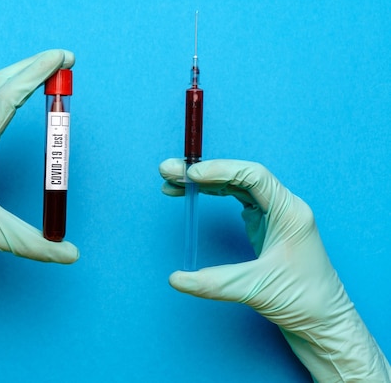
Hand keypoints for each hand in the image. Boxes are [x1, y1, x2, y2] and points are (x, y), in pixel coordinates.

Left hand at [0, 50, 78, 336]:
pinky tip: (15, 95)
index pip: (10, 95)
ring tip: (47, 72)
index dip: (38, 72)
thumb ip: (35, 243)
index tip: (63, 58)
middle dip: (34, 65)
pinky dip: (7, 88)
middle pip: (1, 82)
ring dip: (20, 74)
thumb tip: (71, 254)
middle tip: (65, 60)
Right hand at [160, 158, 389, 381]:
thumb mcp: (256, 289)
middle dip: (203, 173)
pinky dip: (212, 195)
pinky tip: (193, 194)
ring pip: (236, 185)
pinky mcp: (264, 225)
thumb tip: (176, 279)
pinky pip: (237, 199)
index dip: (219, 171)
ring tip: (172, 183)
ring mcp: (273, 214)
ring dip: (204, 182)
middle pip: (239, 176)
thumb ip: (214, 283)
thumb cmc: (304, 301)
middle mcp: (283, 207)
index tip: (189, 176)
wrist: (323, 321)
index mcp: (290, 212)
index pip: (253, 176)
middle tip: (168, 171)